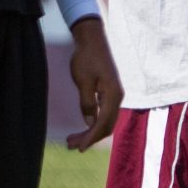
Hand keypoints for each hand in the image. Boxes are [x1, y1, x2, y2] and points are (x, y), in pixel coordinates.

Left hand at [64, 20, 121, 150]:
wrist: (92, 40)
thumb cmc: (86, 58)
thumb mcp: (83, 81)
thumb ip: (87, 102)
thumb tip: (90, 122)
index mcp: (113, 95)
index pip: (103, 123)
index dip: (91, 137)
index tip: (79, 148)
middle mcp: (117, 97)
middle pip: (106, 126)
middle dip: (90, 138)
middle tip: (71, 145)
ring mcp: (113, 96)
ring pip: (105, 121)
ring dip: (91, 132)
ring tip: (72, 140)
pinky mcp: (108, 93)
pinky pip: (104, 114)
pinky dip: (93, 123)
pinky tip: (82, 127)